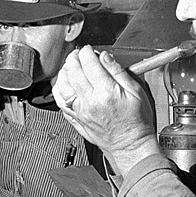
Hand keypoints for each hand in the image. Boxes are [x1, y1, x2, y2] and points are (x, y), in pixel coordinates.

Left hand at [53, 45, 160, 176]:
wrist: (130, 146)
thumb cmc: (136, 122)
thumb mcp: (136, 92)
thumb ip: (119, 72)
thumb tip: (106, 57)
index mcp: (106, 92)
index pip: (89, 62)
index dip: (88, 51)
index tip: (91, 50)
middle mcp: (89, 101)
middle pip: (72, 71)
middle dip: (74, 57)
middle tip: (79, 54)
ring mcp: (80, 111)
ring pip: (62, 85)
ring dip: (64, 71)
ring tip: (71, 66)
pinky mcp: (76, 119)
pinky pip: (59, 101)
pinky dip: (58, 88)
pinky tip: (64, 83)